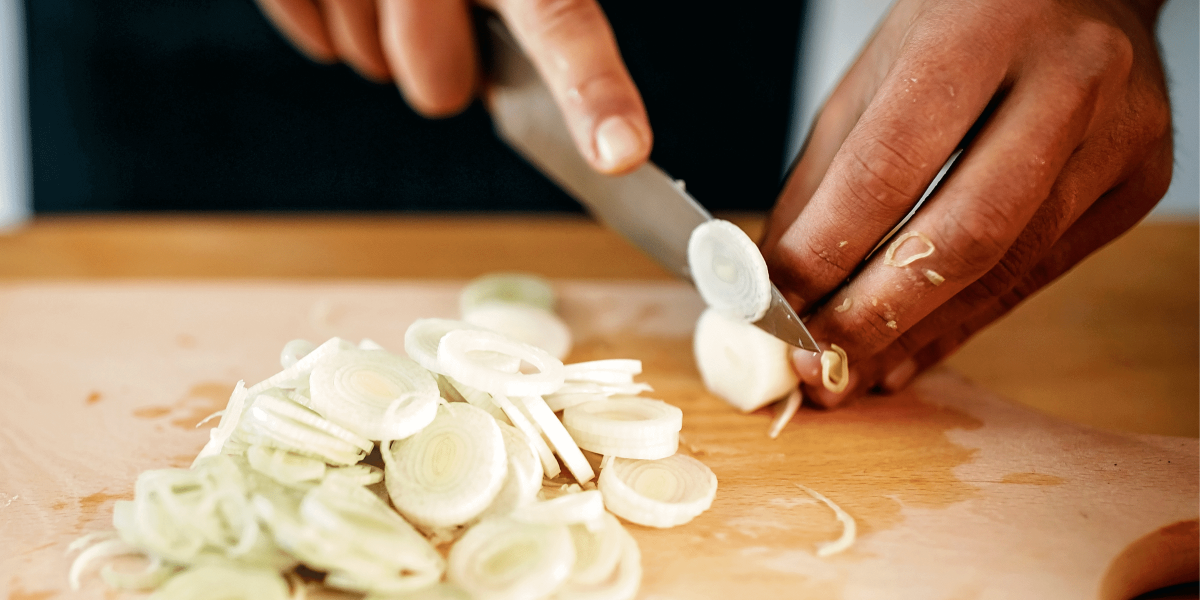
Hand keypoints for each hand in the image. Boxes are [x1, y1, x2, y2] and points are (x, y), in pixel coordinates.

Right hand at [253, 0, 651, 173]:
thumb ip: (534, 17)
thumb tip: (502, 96)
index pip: (560, 18)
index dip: (592, 89)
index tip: (620, 152)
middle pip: (439, 87)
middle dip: (444, 68)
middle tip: (452, 14)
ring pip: (370, 63)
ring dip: (384, 36)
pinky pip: (315, 36)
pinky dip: (329, 19)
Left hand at [759, 0, 1172, 406]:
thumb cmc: (963, 29)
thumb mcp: (874, 79)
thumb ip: (823, 180)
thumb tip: (776, 279)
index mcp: (981, 32)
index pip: (890, 165)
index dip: (827, 250)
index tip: (776, 305)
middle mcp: (1069, 80)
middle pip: (964, 233)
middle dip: (876, 315)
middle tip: (814, 364)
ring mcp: (1118, 136)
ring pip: (1007, 268)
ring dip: (917, 335)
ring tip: (851, 373)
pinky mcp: (1138, 187)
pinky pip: (1036, 276)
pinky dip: (963, 323)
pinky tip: (910, 353)